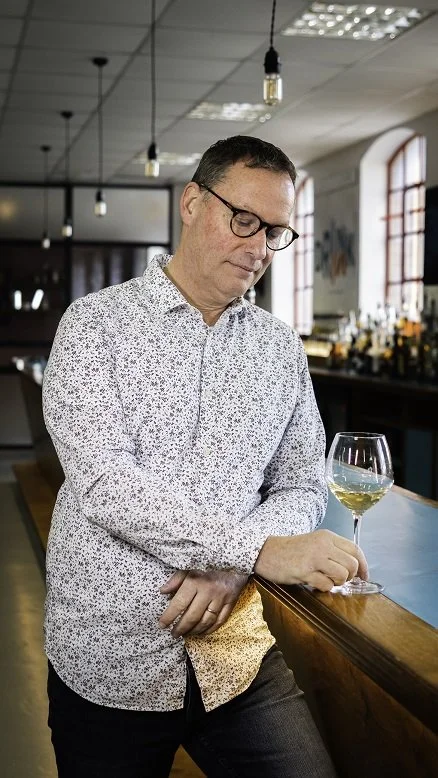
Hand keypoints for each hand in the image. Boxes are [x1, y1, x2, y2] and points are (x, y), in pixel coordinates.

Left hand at [158, 569, 247, 637]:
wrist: (234, 560)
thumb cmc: (208, 564)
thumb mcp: (189, 567)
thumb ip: (176, 580)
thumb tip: (162, 591)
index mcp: (195, 581)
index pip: (179, 604)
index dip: (169, 617)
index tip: (161, 625)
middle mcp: (208, 591)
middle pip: (192, 616)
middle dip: (181, 628)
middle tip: (174, 634)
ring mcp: (221, 598)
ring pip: (206, 621)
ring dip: (194, 631)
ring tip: (185, 634)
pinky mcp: (231, 602)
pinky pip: (220, 621)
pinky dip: (210, 630)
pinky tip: (201, 632)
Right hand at [254, 529, 368, 591]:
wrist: (266, 551)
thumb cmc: (291, 550)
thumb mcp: (315, 543)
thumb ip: (333, 552)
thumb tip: (355, 569)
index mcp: (327, 537)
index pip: (355, 550)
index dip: (364, 566)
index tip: (364, 577)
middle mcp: (323, 545)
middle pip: (352, 564)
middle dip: (350, 577)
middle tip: (339, 579)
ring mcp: (314, 557)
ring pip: (342, 575)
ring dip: (337, 583)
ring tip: (325, 580)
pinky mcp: (304, 571)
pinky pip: (326, 585)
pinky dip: (323, 587)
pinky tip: (313, 582)